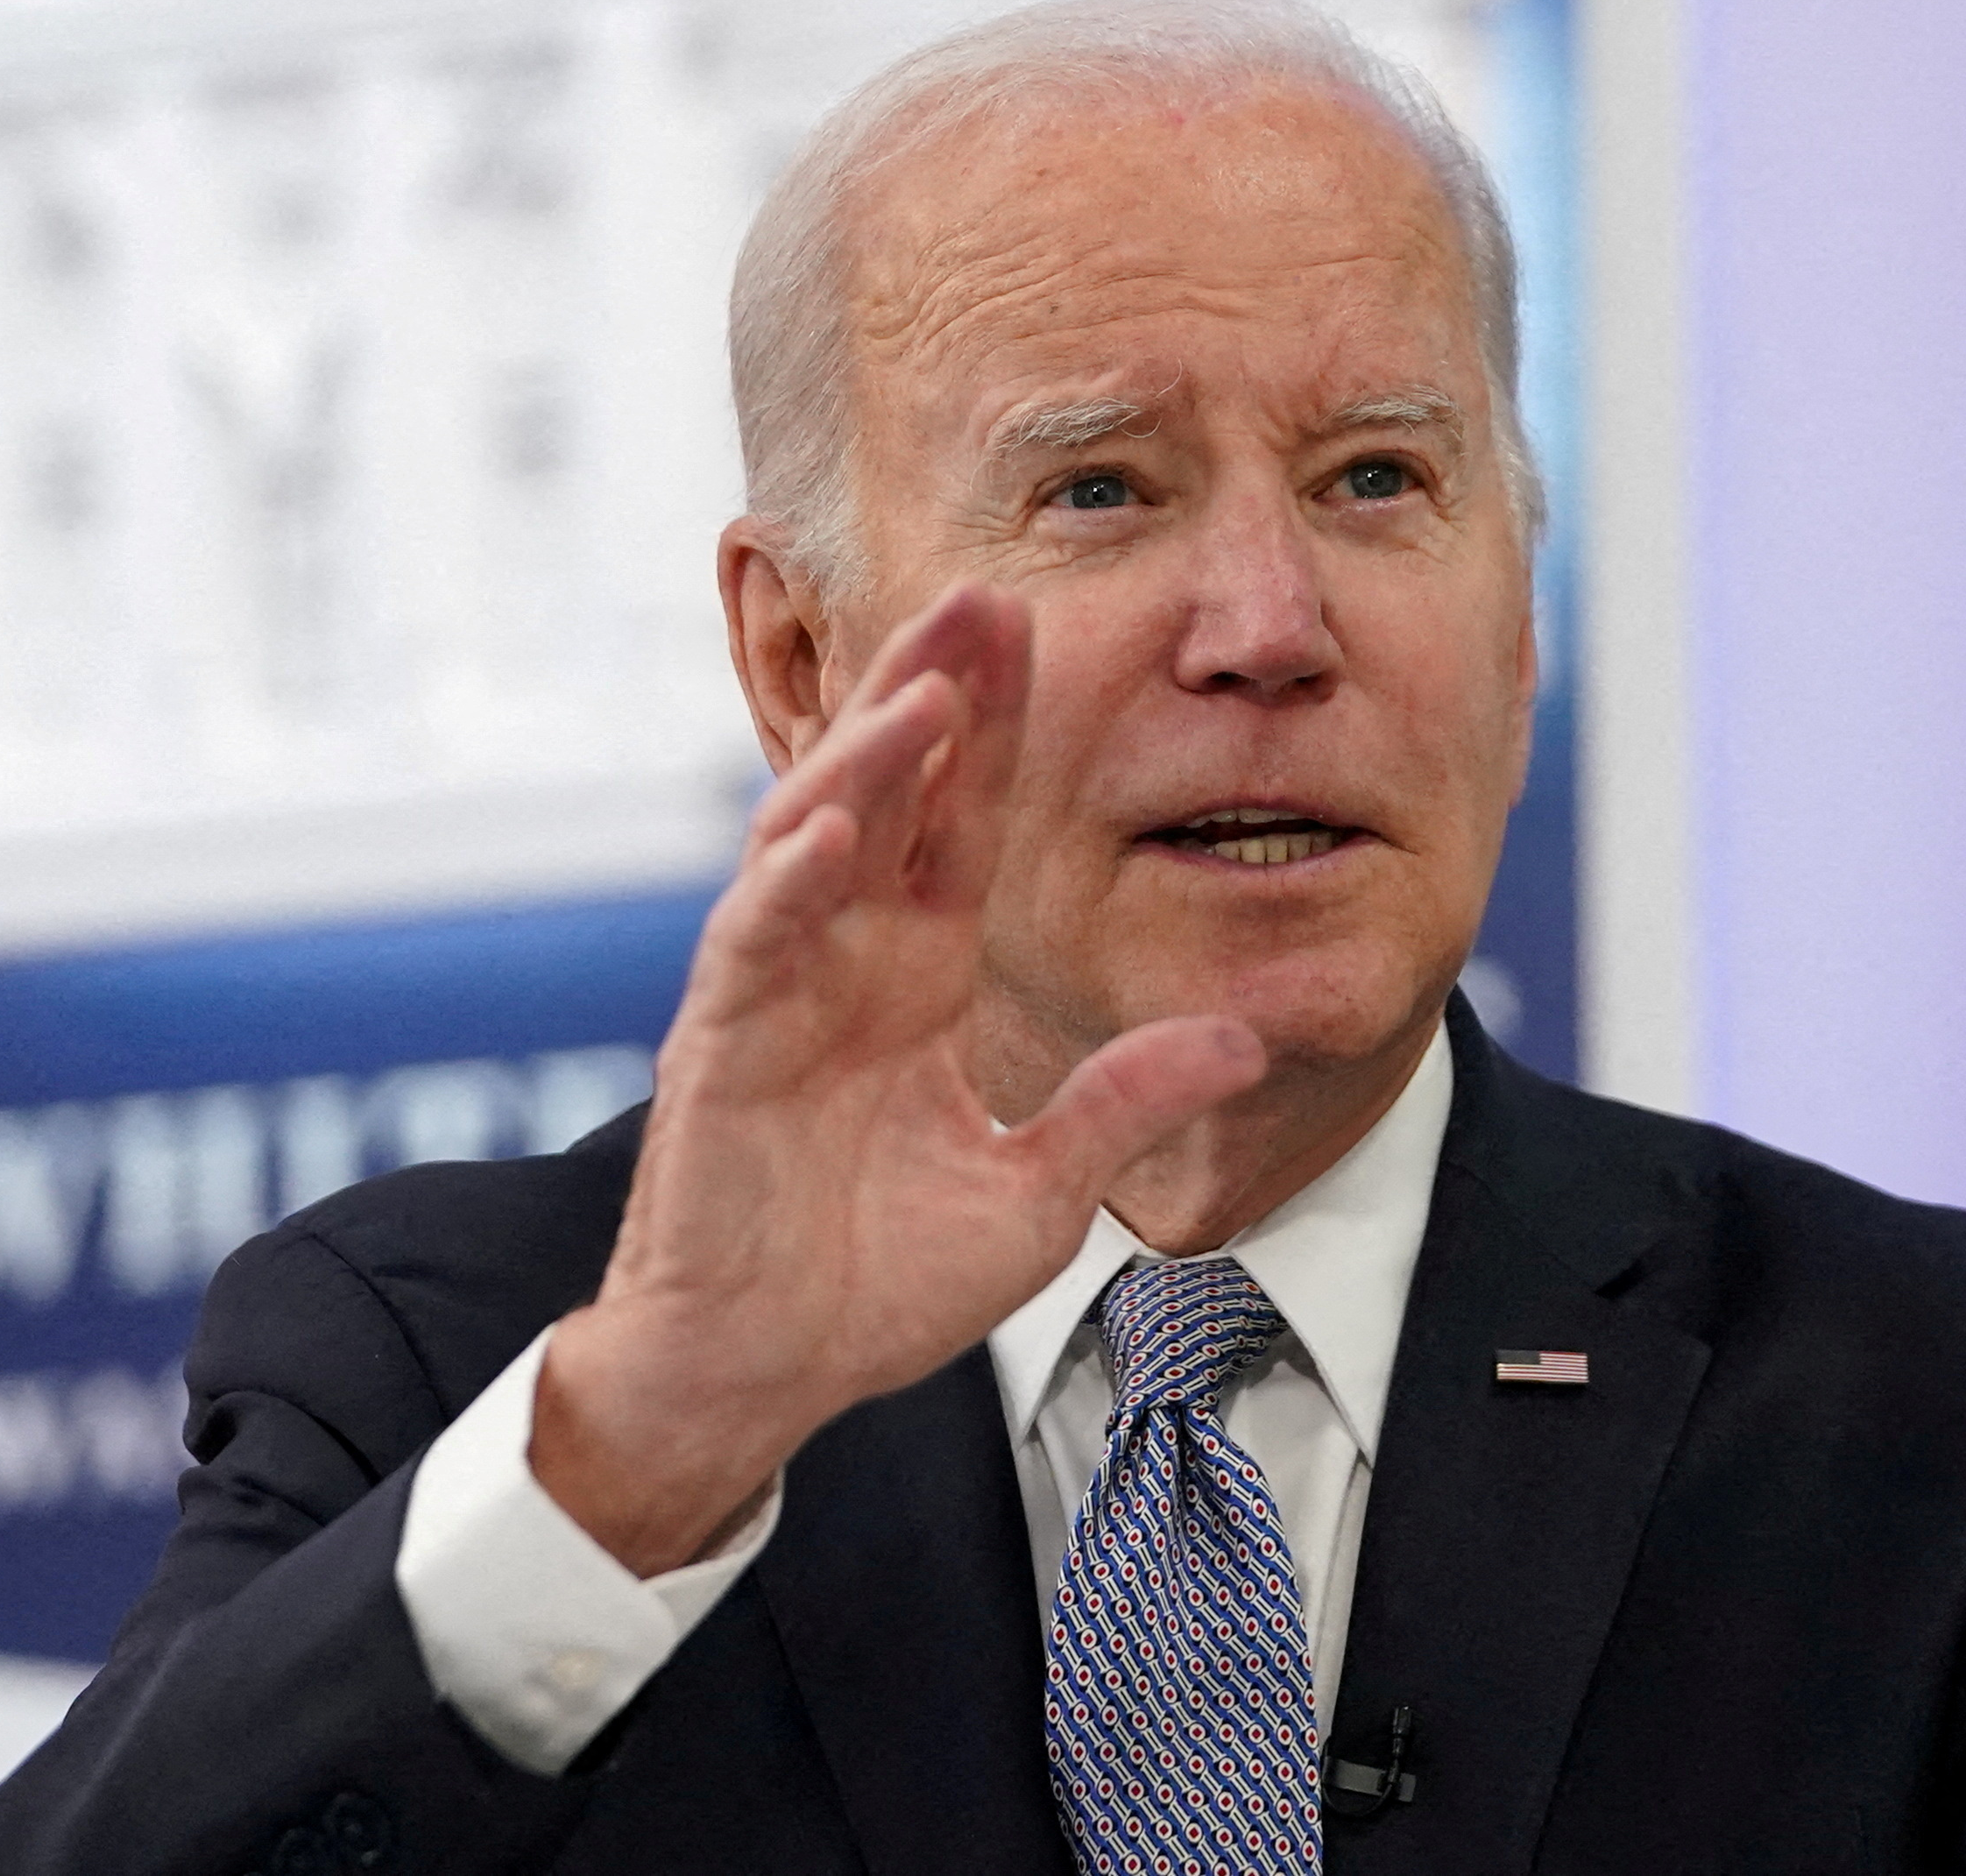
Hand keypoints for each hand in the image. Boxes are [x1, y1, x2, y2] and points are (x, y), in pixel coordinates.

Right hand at [532, 581, 1265, 1572]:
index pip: (963, 821)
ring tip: (927, 691)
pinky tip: (836, 829)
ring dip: (867, 762)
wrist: (766, 1371)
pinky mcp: (723, 1043)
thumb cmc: (875, 1286)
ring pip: (814, 837)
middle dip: (931, 691)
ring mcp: (778, 991)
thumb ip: (1126, 1103)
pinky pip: (754, 940)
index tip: (1033, 624)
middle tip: (983, 593)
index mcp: (919, 976)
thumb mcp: (1040, 1189)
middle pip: (889, 792)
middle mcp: (848, 959)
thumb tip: (1242, 1037)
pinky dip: (793, 879)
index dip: (996, 727)